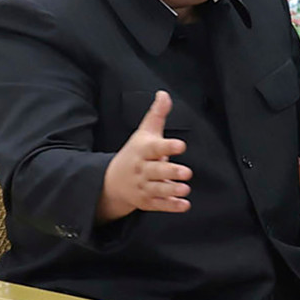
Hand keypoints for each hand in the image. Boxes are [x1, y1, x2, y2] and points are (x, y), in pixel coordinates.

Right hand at [98, 91, 191, 222]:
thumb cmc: (135, 153)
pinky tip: (184, 205)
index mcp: (142, 151)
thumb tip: (164, 94)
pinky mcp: (147, 201)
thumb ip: (156, 115)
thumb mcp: (143, 133)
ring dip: (171, 189)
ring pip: (158, 189)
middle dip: (171, 171)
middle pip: (156, 170)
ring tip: (185, 189)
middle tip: (187, 172)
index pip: (154, 148)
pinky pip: (159, 204)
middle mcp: (142, 169)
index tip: (181, 145)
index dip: (167, 146)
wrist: (112, 182)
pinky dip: (171, 206)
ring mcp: (143, 186)